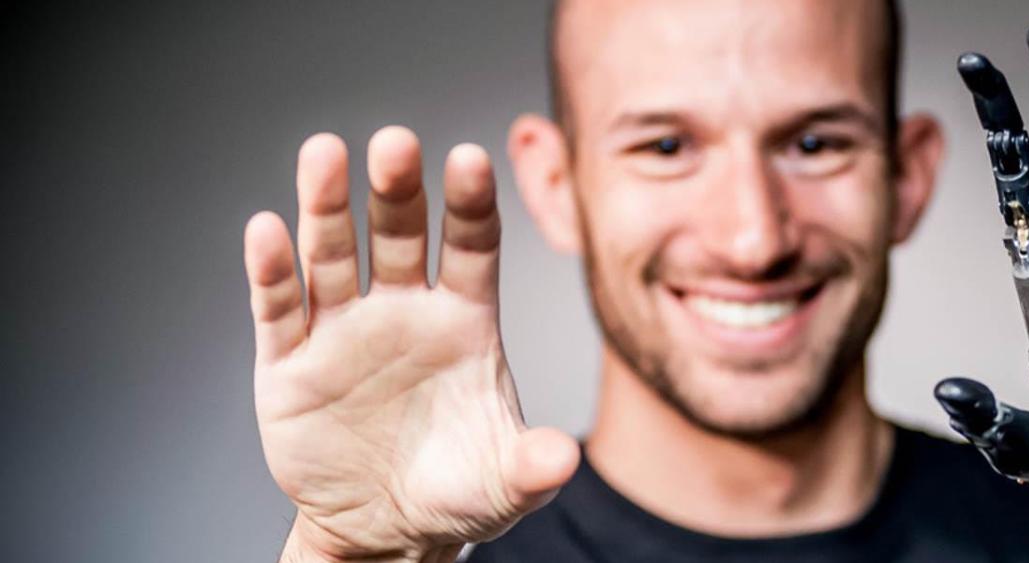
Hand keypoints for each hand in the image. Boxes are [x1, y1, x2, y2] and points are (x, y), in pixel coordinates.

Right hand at [243, 126, 578, 561]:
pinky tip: (268, 230)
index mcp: (464, 320)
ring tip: (324, 154)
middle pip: (399, 234)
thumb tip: (562, 461)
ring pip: (333, 254)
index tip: (470, 157)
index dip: (470, 204)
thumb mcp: (503, 485)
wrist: (386, 531)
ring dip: (326, 206)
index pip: (472, 247)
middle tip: (394, 143)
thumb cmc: (456, 492)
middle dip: (396, 189)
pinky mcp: (289, 362)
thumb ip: (530, 466)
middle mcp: (404, 310)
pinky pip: (279, 308)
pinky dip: (272, 271)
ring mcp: (344, 330)